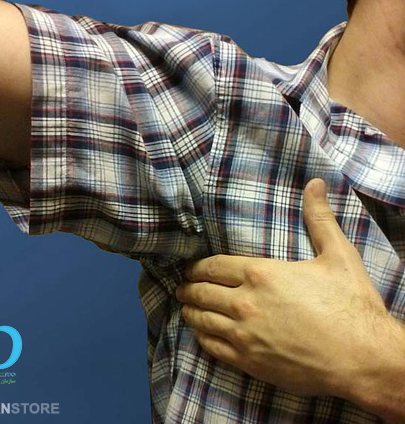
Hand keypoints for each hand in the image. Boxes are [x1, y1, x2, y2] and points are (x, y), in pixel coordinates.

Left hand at [176, 178, 401, 397]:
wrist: (363, 359)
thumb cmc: (351, 306)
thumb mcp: (338, 255)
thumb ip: (319, 218)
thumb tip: (315, 184)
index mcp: (261, 274)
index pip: (215, 266)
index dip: (198, 266)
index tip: (190, 268)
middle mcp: (245, 302)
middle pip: (204, 291)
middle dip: (189, 287)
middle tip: (181, 286)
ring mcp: (244, 333)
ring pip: (203, 319)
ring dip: (190, 310)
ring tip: (184, 307)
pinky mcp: (248, 361)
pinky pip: (213, 346)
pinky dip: (201, 337)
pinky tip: (198, 333)